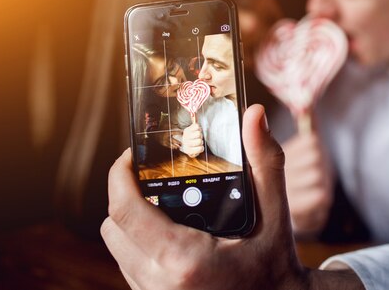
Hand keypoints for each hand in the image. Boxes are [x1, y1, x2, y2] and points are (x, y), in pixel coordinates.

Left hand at [101, 105, 362, 289]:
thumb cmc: (276, 264)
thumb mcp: (275, 213)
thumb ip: (264, 162)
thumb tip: (254, 115)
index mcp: (183, 259)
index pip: (125, 212)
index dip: (119, 177)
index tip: (130, 156)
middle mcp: (160, 284)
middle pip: (112, 229)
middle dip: (125, 197)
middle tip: (150, 179)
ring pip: (118, 250)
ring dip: (131, 223)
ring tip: (161, 205)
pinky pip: (130, 268)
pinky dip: (140, 246)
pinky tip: (170, 234)